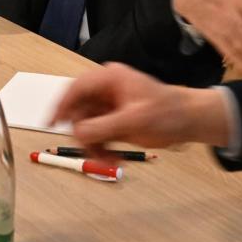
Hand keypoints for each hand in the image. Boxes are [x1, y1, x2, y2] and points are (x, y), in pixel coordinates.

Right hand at [51, 63, 233, 153]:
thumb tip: (77, 133)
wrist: (190, 122)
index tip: (51, 122)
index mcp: (110, 79)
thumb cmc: (168, 113)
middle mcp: (105, 91)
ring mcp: (109, 107)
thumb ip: (103, 126)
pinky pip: (98, 136)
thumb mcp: (135, 120)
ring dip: (95, 146)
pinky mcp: (113, 121)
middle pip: (79, 112)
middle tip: (93, 153)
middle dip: (85, 136)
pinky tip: (115, 160)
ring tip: (110, 162)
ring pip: (87, 127)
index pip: (76, 89)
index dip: (61, 105)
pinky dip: (103, 149)